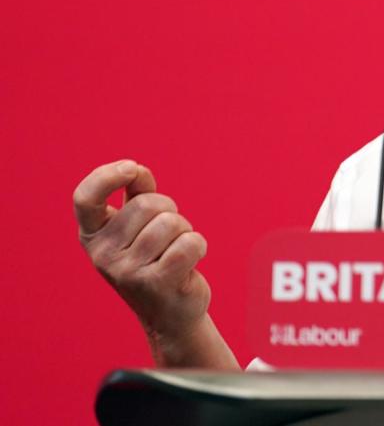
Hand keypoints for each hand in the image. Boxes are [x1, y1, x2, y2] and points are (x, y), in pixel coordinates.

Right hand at [74, 159, 215, 358]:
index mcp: (93, 236)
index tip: (131, 168)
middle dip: (169, 211)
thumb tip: (136, 170)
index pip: (85, 198)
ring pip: (172, 223)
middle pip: (148, 204)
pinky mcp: (155, 283)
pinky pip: (190, 242)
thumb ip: (136, 193)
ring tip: (175, 252)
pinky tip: (188, 264)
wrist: (170, 314)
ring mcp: (126, 271)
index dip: (107, 175)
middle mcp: (103, 254)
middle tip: (167, 237)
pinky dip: (198, 246)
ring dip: (184, 231)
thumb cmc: (155, 259)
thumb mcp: (138, 226)